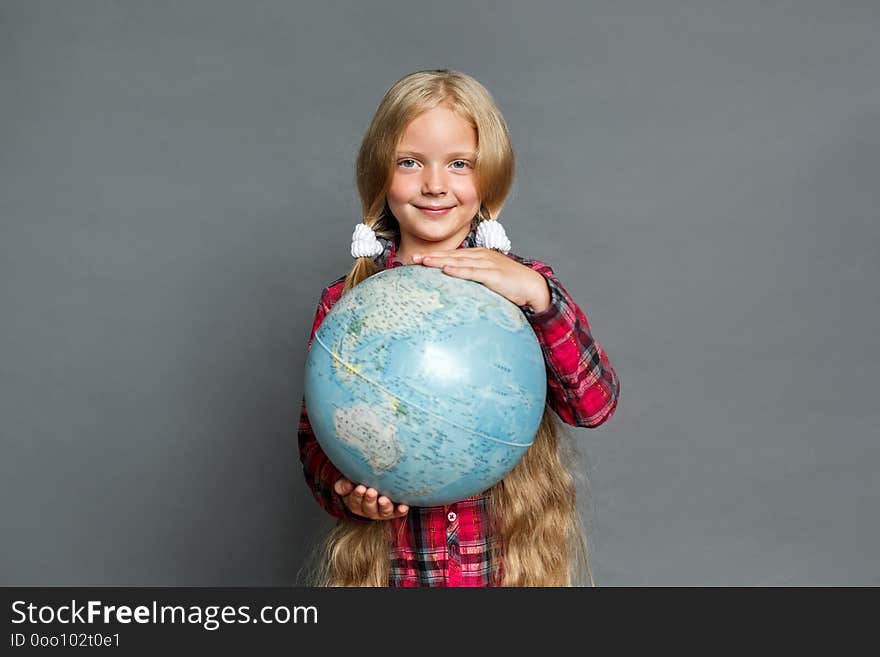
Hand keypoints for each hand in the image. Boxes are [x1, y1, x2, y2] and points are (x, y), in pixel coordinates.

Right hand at [334, 477, 409, 519]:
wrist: (371, 486)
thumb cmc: (357, 484)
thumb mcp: (347, 484)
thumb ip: (344, 485)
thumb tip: (347, 484)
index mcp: (356, 504)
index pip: (355, 502)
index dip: (357, 495)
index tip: (360, 488)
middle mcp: (369, 510)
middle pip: (369, 508)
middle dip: (370, 500)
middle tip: (371, 492)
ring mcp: (382, 512)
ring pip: (383, 512)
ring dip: (384, 506)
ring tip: (384, 499)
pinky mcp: (394, 511)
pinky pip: (397, 512)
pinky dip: (400, 510)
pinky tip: (403, 507)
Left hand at [413, 247, 550, 310]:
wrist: (533, 287)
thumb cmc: (511, 286)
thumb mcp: (490, 281)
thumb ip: (474, 282)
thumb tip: (457, 294)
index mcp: (479, 257)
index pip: (453, 255)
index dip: (436, 256)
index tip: (418, 259)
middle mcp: (481, 257)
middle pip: (452, 256)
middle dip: (432, 257)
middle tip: (413, 258)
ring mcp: (487, 264)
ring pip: (459, 261)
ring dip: (440, 261)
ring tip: (423, 262)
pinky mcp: (494, 275)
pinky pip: (472, 272)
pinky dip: (458, 270)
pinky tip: (446, 270)